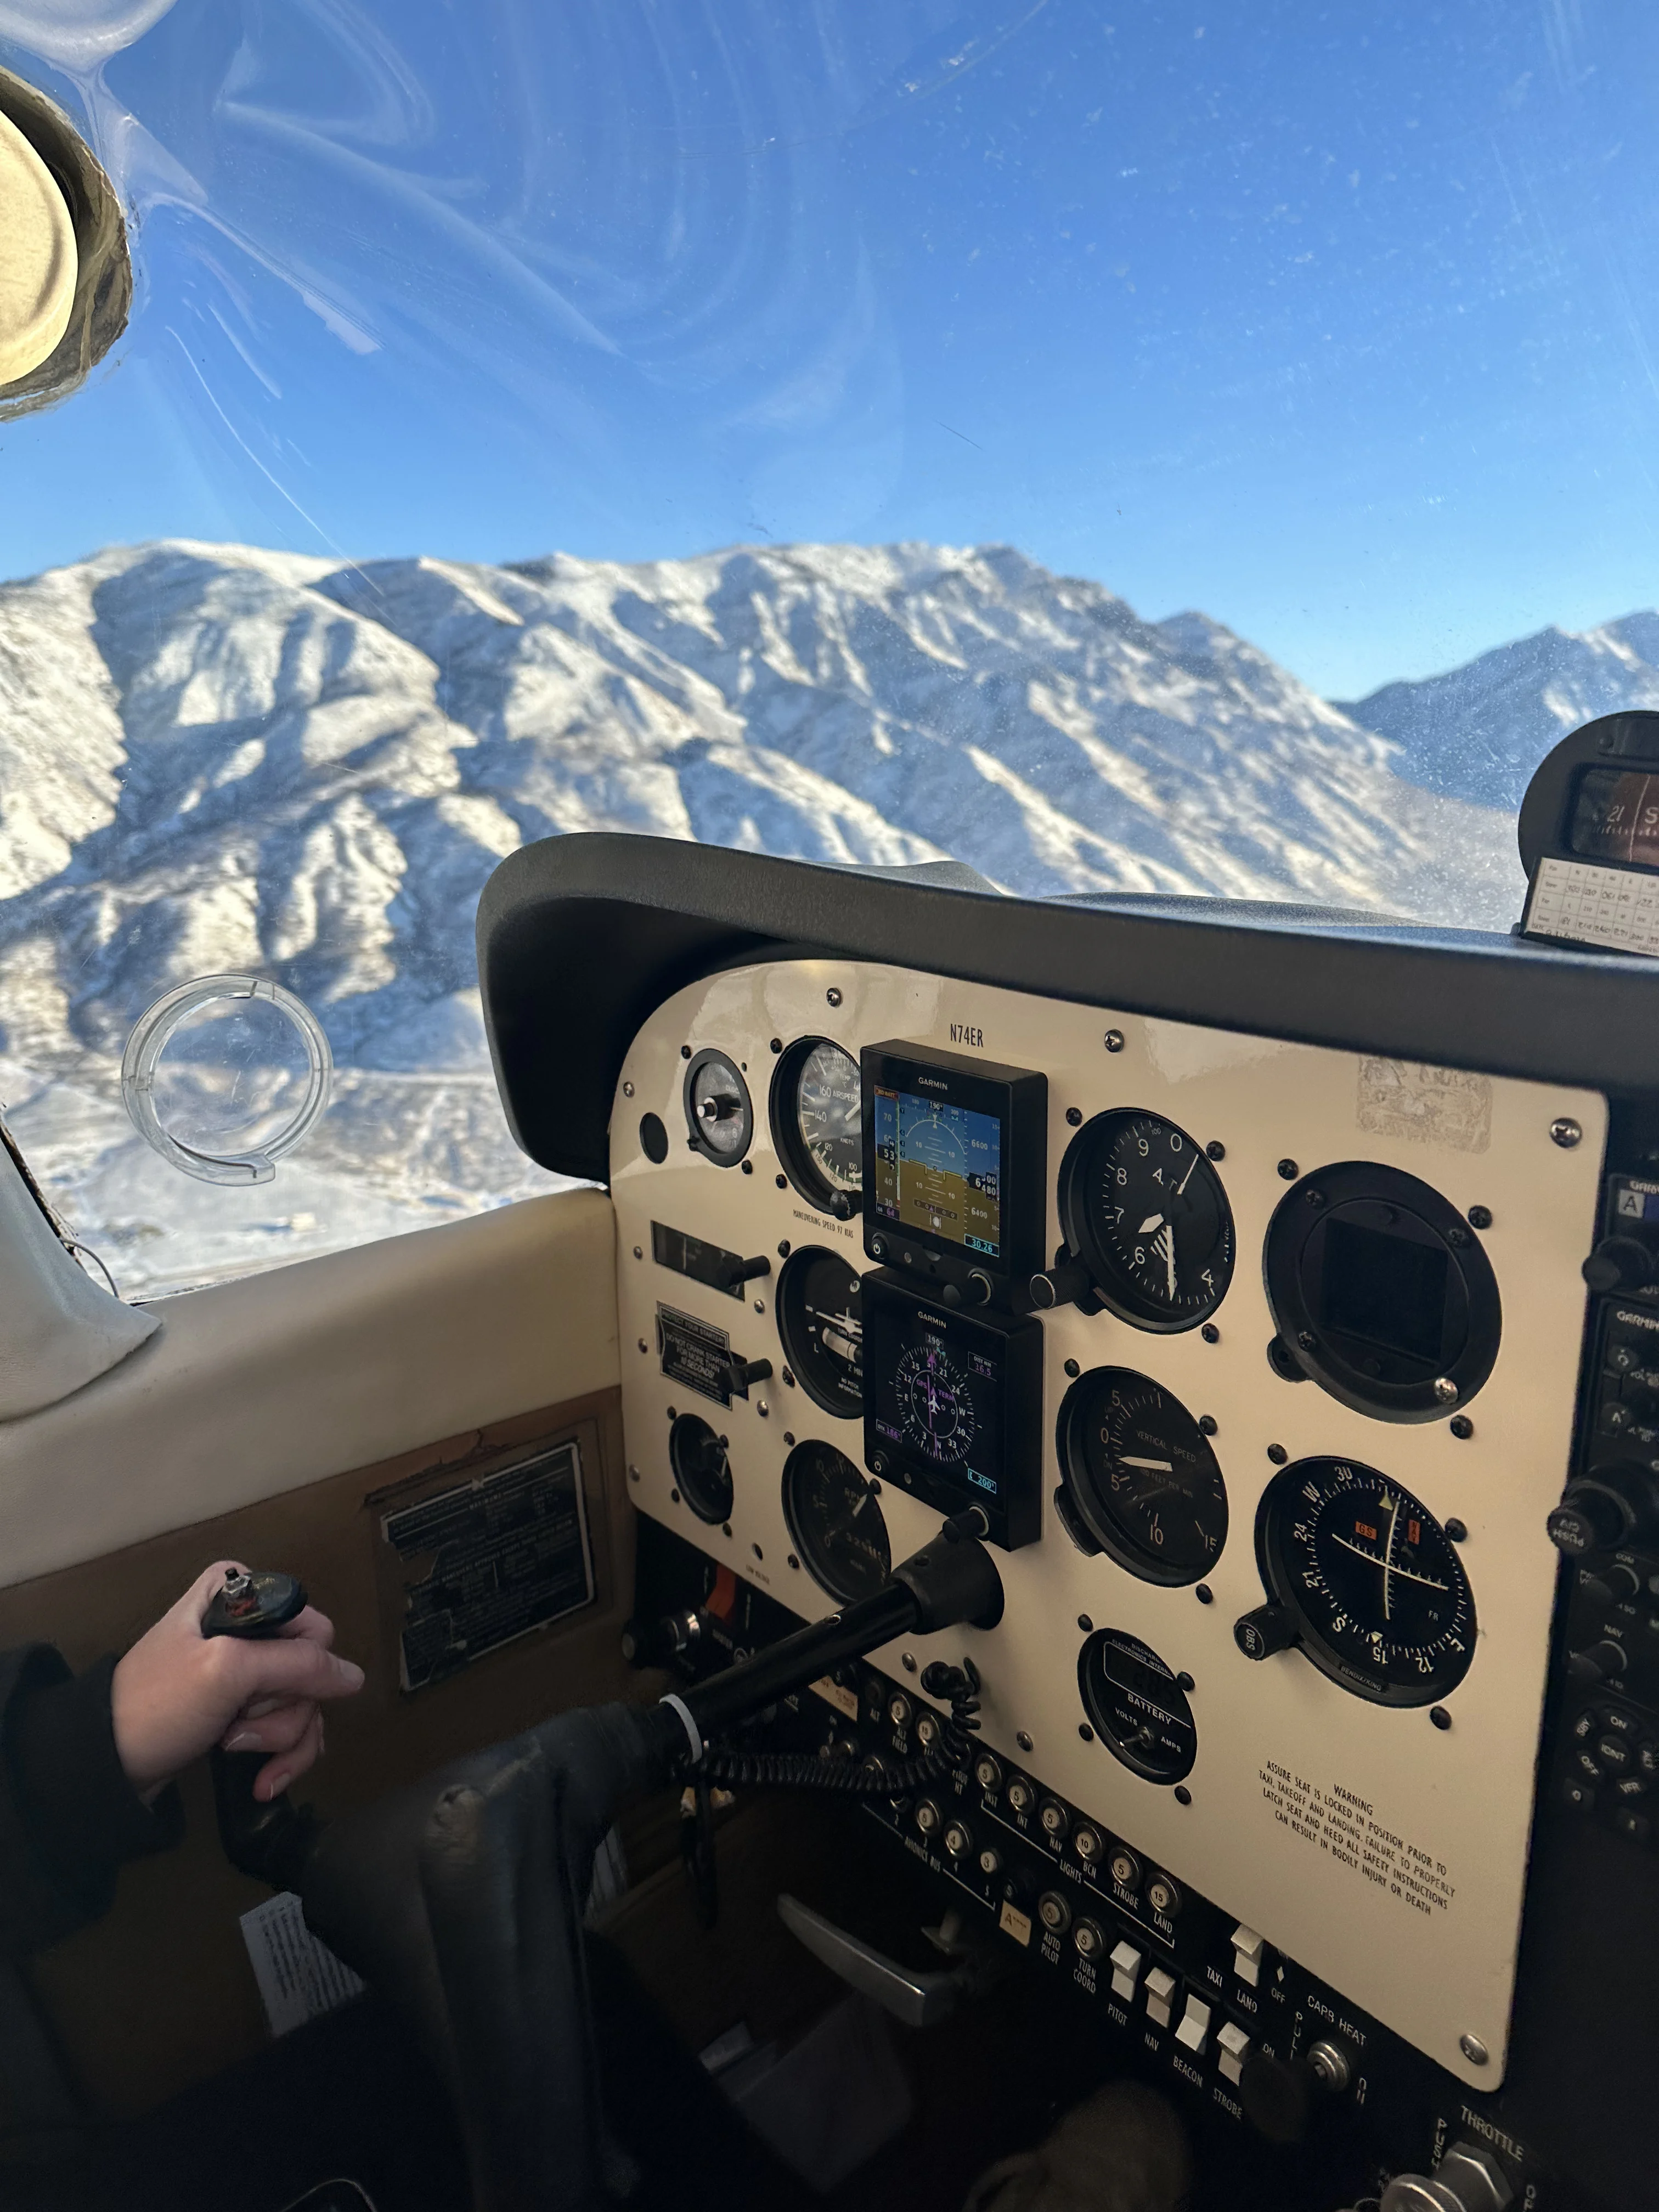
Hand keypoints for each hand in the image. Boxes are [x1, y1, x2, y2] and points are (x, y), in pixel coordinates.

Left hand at [110, 1561, 365, 1803]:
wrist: (104, 1764)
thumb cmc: (157, 1705)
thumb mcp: (227, 1673)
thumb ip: (299, 1666)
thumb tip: (356, 1678)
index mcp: (240, 1593)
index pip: (313, 1626)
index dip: (297, 1666)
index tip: (255, 1689)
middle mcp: (249, 1624)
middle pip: (311, 1671)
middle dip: (283, 1711)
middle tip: (237, 1726)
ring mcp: (247, 1670)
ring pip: (306, 1705)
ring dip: (280, 1739)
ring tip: (234, 1750)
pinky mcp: (243, 1708)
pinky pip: (292, 1728)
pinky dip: (283, 1757)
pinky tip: (263, 1780)